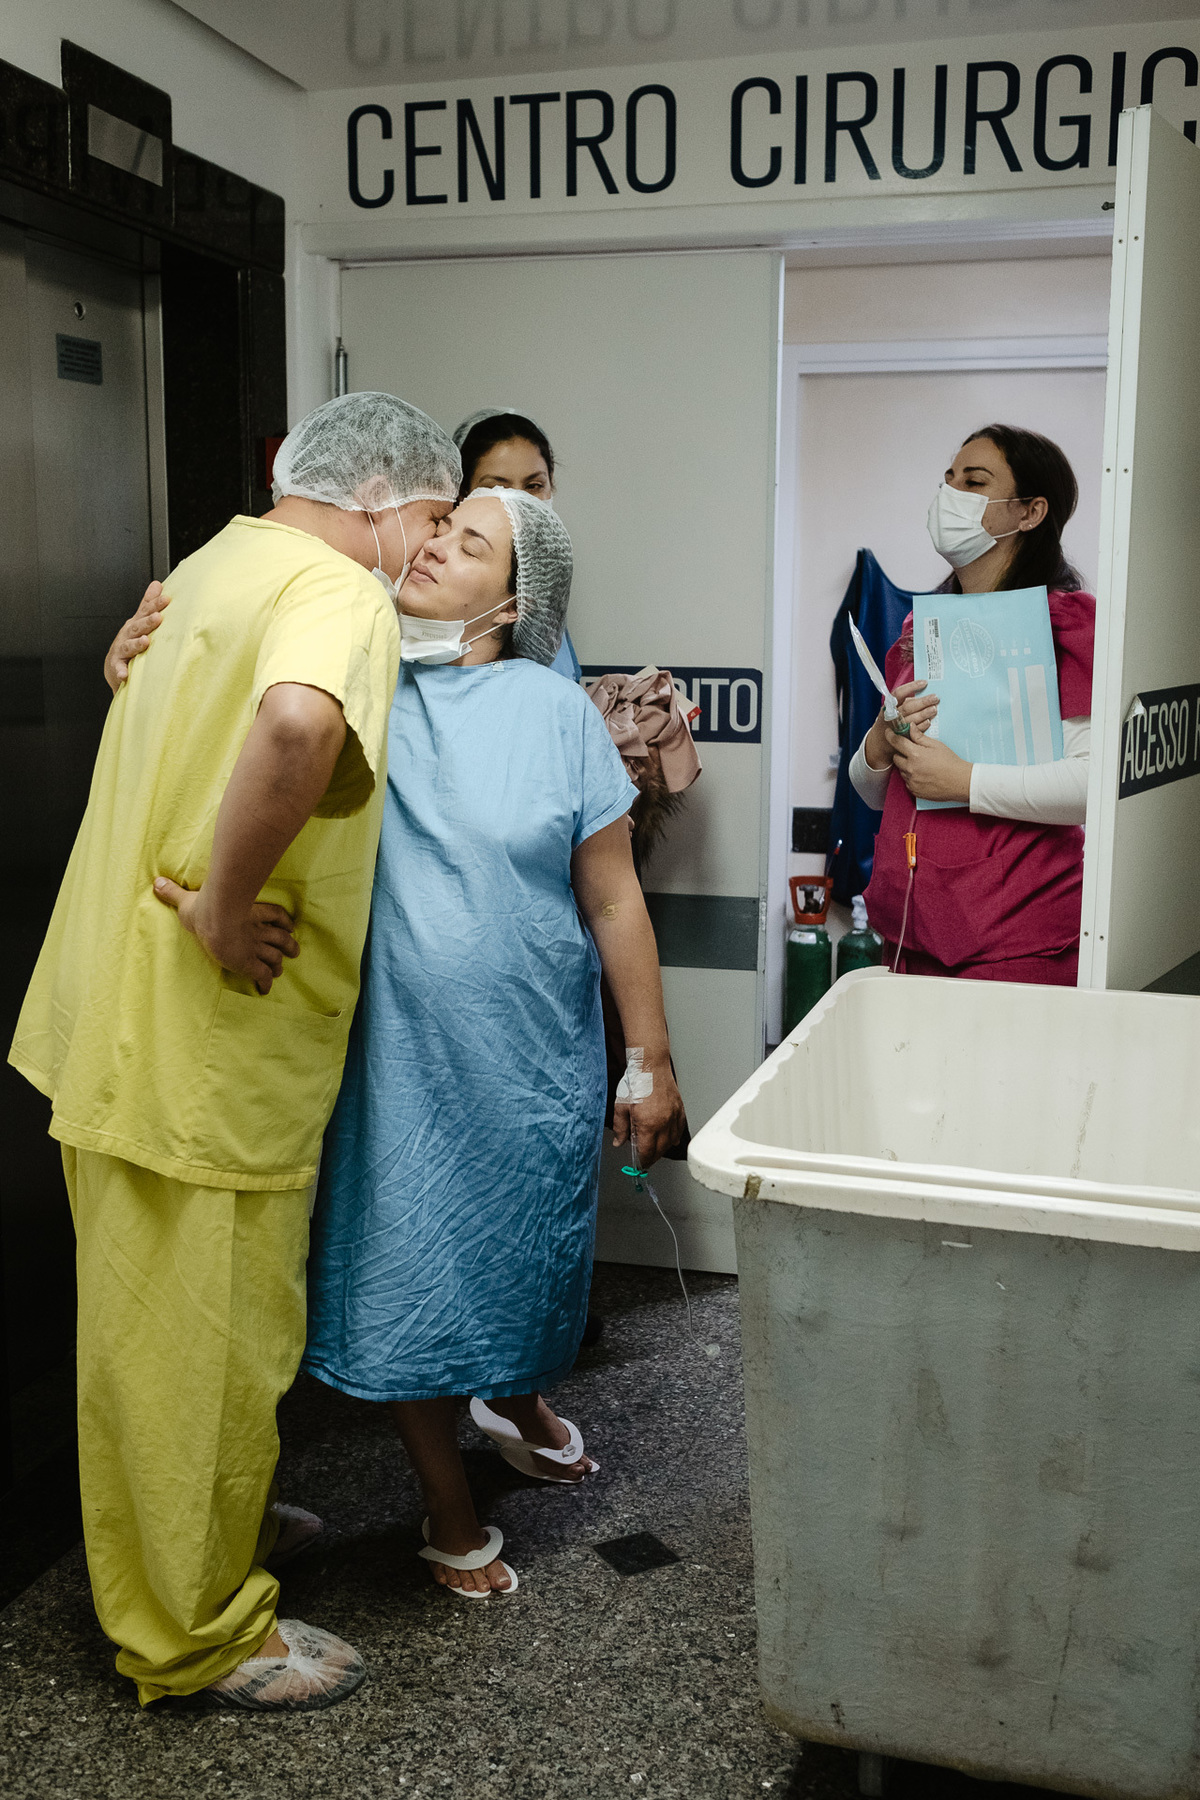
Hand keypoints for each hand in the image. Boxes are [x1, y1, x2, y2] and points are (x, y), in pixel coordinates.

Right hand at [105, 582, 169, 692]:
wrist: (114, 667)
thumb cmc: (130, 642)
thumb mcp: (139, 621)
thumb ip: (147, 604)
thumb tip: (157, 584)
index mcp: (135, 624)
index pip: (146, 612)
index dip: (155, 605)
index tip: (166, 599)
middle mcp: (127, 635)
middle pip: (137, 627)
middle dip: (147, 622)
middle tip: (158, 617)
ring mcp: (121, 650)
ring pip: (129, 646)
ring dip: (136, 644)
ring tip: (145, 641)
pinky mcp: (116, 667)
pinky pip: (118, 669)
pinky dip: (121, 671)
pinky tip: (125, 674)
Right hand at [153, 876, 299, 993]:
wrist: (214, 921)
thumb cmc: (204, 909)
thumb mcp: (187, 899)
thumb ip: (174, 892)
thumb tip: (156, 881)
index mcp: (250, 913)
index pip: (275, 915)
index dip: (283, 921)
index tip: (289, 926)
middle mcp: (256, 930)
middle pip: (281, 938)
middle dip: (288, 946)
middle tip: (293, 951)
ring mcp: (254, 948)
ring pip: (275, 957)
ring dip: (279, 964)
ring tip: (281, 970)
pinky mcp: (250, 964)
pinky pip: (262, 976)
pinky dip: (266, 983)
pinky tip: (265, 990)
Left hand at [612, 1063, 686, 1167]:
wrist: (651, 1065)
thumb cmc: (636, 1082)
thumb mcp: (621, 1106)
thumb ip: (620, 1127)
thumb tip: (619, 1142)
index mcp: (648, 1124)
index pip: (647, 1151)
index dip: (642, 1161)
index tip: (639, 1165)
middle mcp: (663, 1123)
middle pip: (660, 1150)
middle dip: (652, 1157)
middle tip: (645, 1160)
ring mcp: (674, 1117)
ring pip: (671, 1142)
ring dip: (662, 1149)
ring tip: (654, 1150)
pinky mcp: (680, 1110)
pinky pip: (679, 1130)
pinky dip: (674, 1138)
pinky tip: (669, 1140)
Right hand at [863, 681, 938, 768]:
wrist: (879, 742)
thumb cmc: (889, 722)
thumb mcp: (891, 710)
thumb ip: (904, 702)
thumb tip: (922, 694)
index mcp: (888, 706)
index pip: (899, 693)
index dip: (912, 687)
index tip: (924, 683)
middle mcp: (891, 716)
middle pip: (908, 707)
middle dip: (923, 701)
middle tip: (935, 698)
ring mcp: (896, 727)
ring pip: (911, 719)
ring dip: (924, 713)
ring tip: (934, 709)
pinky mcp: (901, 737)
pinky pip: (912, 731)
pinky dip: (921, 726)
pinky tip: (929, 722)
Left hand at [887, 728, 972, 803]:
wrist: (960, 782)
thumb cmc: (950, 762)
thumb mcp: (936, 745)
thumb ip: (920, 737)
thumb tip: (910, 727)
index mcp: (915, 755)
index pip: (897, 743)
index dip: (891, 736)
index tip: (888, 733)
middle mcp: (910, 769)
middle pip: (896, 758)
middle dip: (901, 753)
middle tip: (913, 752)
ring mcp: (911, 781)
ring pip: (901, 771)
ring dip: (907, 766)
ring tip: (922, 765)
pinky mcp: (914, 791)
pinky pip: (907, 782)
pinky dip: (912, 777)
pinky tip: (924, 775)